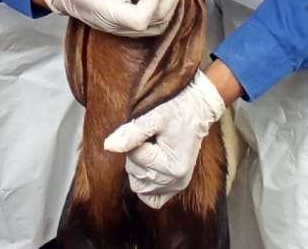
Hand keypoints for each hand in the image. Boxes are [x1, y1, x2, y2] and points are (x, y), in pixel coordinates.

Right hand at [37, 0, 184, 36]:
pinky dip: (165, 6)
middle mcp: (119, 25)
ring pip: (158, 24)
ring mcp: (124, 28)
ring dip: (172, 2)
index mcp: (109, 13)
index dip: (152, 0)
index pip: (140, 18)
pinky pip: (153, 22)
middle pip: (155, 22)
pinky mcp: (128, 24)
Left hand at [104, 70, 225, 207]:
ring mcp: (177, 185)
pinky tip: (151, 168)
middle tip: (151, 140)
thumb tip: (108, 146)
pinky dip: (146, 186)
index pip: (134, 158)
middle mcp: (175, 180)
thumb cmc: (178, 110)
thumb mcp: (154, 116)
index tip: (149, 131)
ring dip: (139, 169)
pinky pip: (152, 199)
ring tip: (153, 151)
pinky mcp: (177, 186)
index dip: (134, 141)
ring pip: (139, 187)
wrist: (199, 109)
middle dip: (136, 155)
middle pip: (134, 175)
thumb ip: (131, 133)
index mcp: (171, 165)